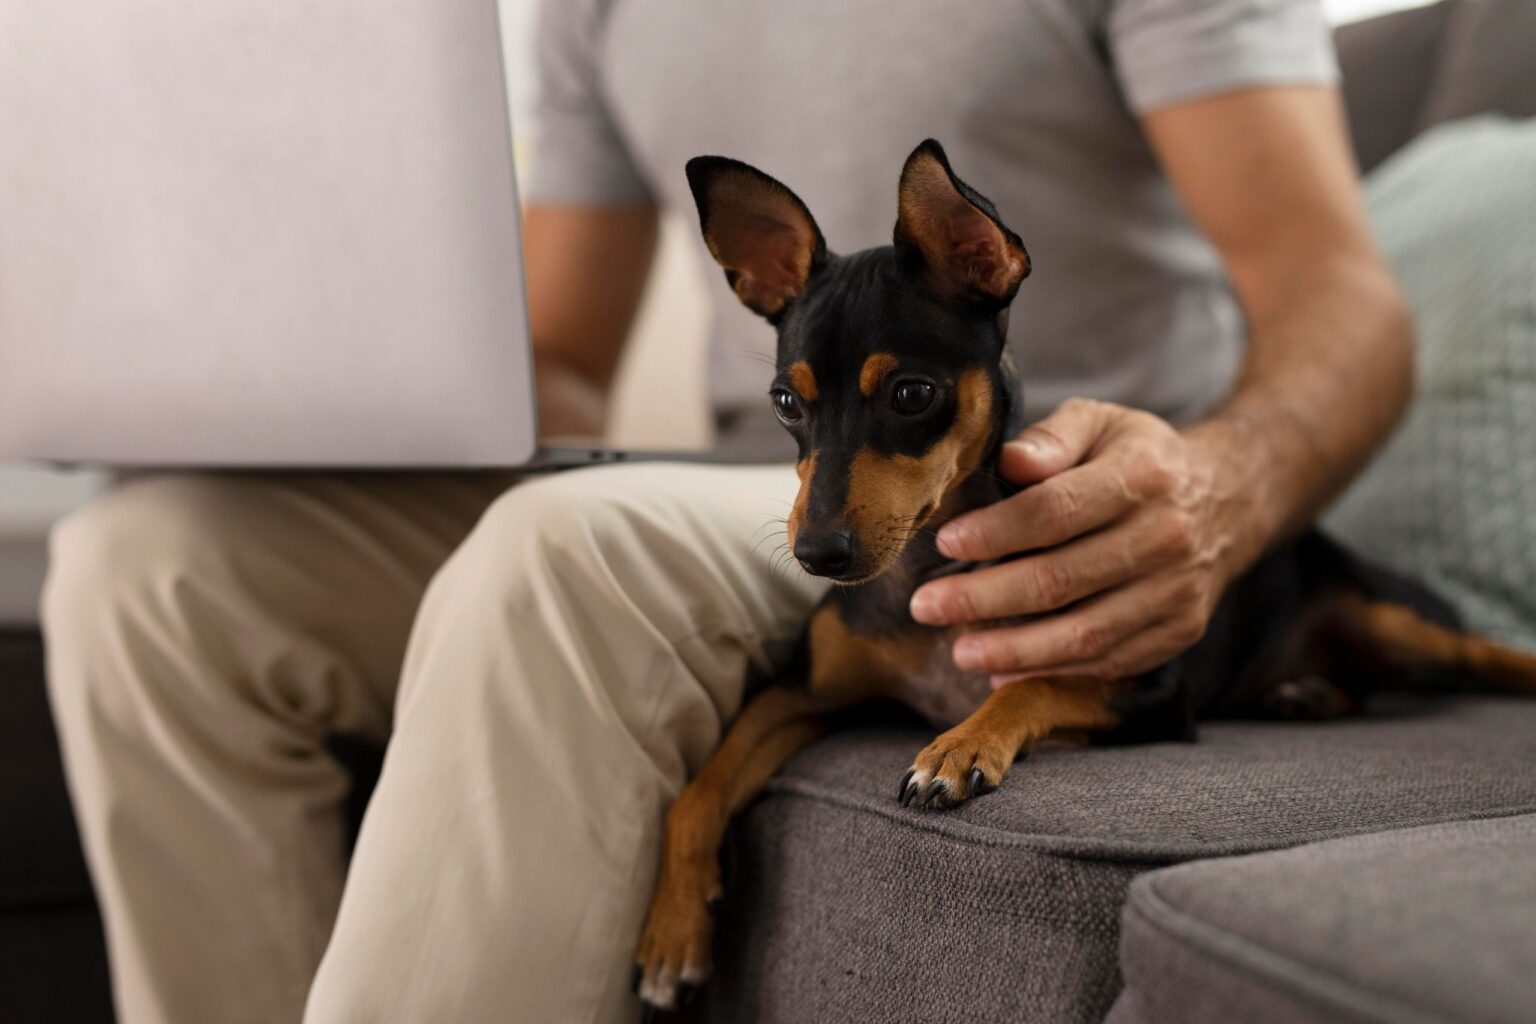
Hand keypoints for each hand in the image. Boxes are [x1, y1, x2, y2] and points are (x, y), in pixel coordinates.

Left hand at [909, 398, 1260, 684]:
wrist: (1228, 499)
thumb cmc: (1139, 457)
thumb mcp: (1100, 423)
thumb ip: (1051, 438)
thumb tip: (1009, 461)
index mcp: (1142, 477)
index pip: (1055, 511)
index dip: (995, 531)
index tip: (946, 541)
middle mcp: (1165, 537)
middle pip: (1059, 580)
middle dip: (982, 598)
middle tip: (925, 605)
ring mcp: (1176, 592)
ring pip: (1083, 634)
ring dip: (1012, 649)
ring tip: (958, 650)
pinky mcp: (1179, 630)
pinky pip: (1107, 661)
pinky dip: (1051, 671)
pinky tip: (1003, 669)